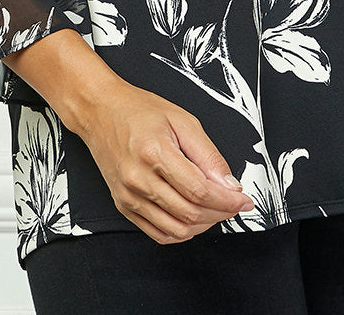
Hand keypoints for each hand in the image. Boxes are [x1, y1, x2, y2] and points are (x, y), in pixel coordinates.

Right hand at [78, 77, 255, 243]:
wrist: (100, 110)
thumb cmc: (139, 110)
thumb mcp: (182, 120)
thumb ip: (208, 155)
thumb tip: (229, 185)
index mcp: (155, 152)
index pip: (200, 191)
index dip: (227, 200)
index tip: (243, 199)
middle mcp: (138, 178)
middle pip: (190, 213)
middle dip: (220, 213)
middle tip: (234, 203)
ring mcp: (128, 195)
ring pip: (176, 229)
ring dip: (204, 225)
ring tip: (216, 210)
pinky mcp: (123, 205)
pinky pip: (158, 233)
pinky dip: (181, 232)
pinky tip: (193, 218)